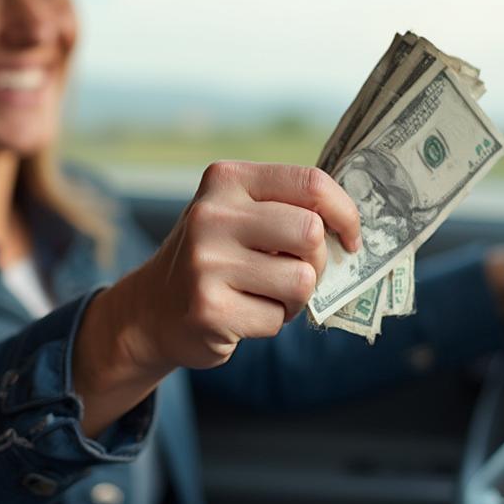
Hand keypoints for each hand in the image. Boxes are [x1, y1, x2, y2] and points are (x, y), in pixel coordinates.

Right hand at [74, 162, 360, 434]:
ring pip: (301, 281)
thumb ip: (286, 207)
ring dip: (295, 298)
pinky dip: (270, 323)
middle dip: (318, 262)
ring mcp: (206, 262)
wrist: (151, 310)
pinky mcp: (208, 308)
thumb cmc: (215, 258)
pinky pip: (275, 319)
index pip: (310, 182)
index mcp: (226, 179)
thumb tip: (351, 225)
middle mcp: (211, 215)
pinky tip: (242, 314)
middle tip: (298, 273)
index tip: (350, 238)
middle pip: (311, 232)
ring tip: (266, 295)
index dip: (345, 213)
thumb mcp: (239, 214)